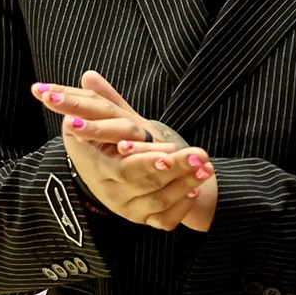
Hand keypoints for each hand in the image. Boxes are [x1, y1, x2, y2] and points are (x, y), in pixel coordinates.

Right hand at [32, 71, 217, 230]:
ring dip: (184, 184)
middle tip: (199, 156)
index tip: (167, 153)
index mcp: (97, 166)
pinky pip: (164, 220)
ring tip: (205, 167)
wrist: (113, 174)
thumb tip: (90, 75)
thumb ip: (102, 101)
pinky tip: (196, 190)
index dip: (144, 161)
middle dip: (174, 170)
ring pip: (157, 202)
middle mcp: (109, 191)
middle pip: (144, 183)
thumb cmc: (110, 140)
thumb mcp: (105, 120)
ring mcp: (127, 208)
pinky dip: (181, 207)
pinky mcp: (144, 220)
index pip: (122, 168)